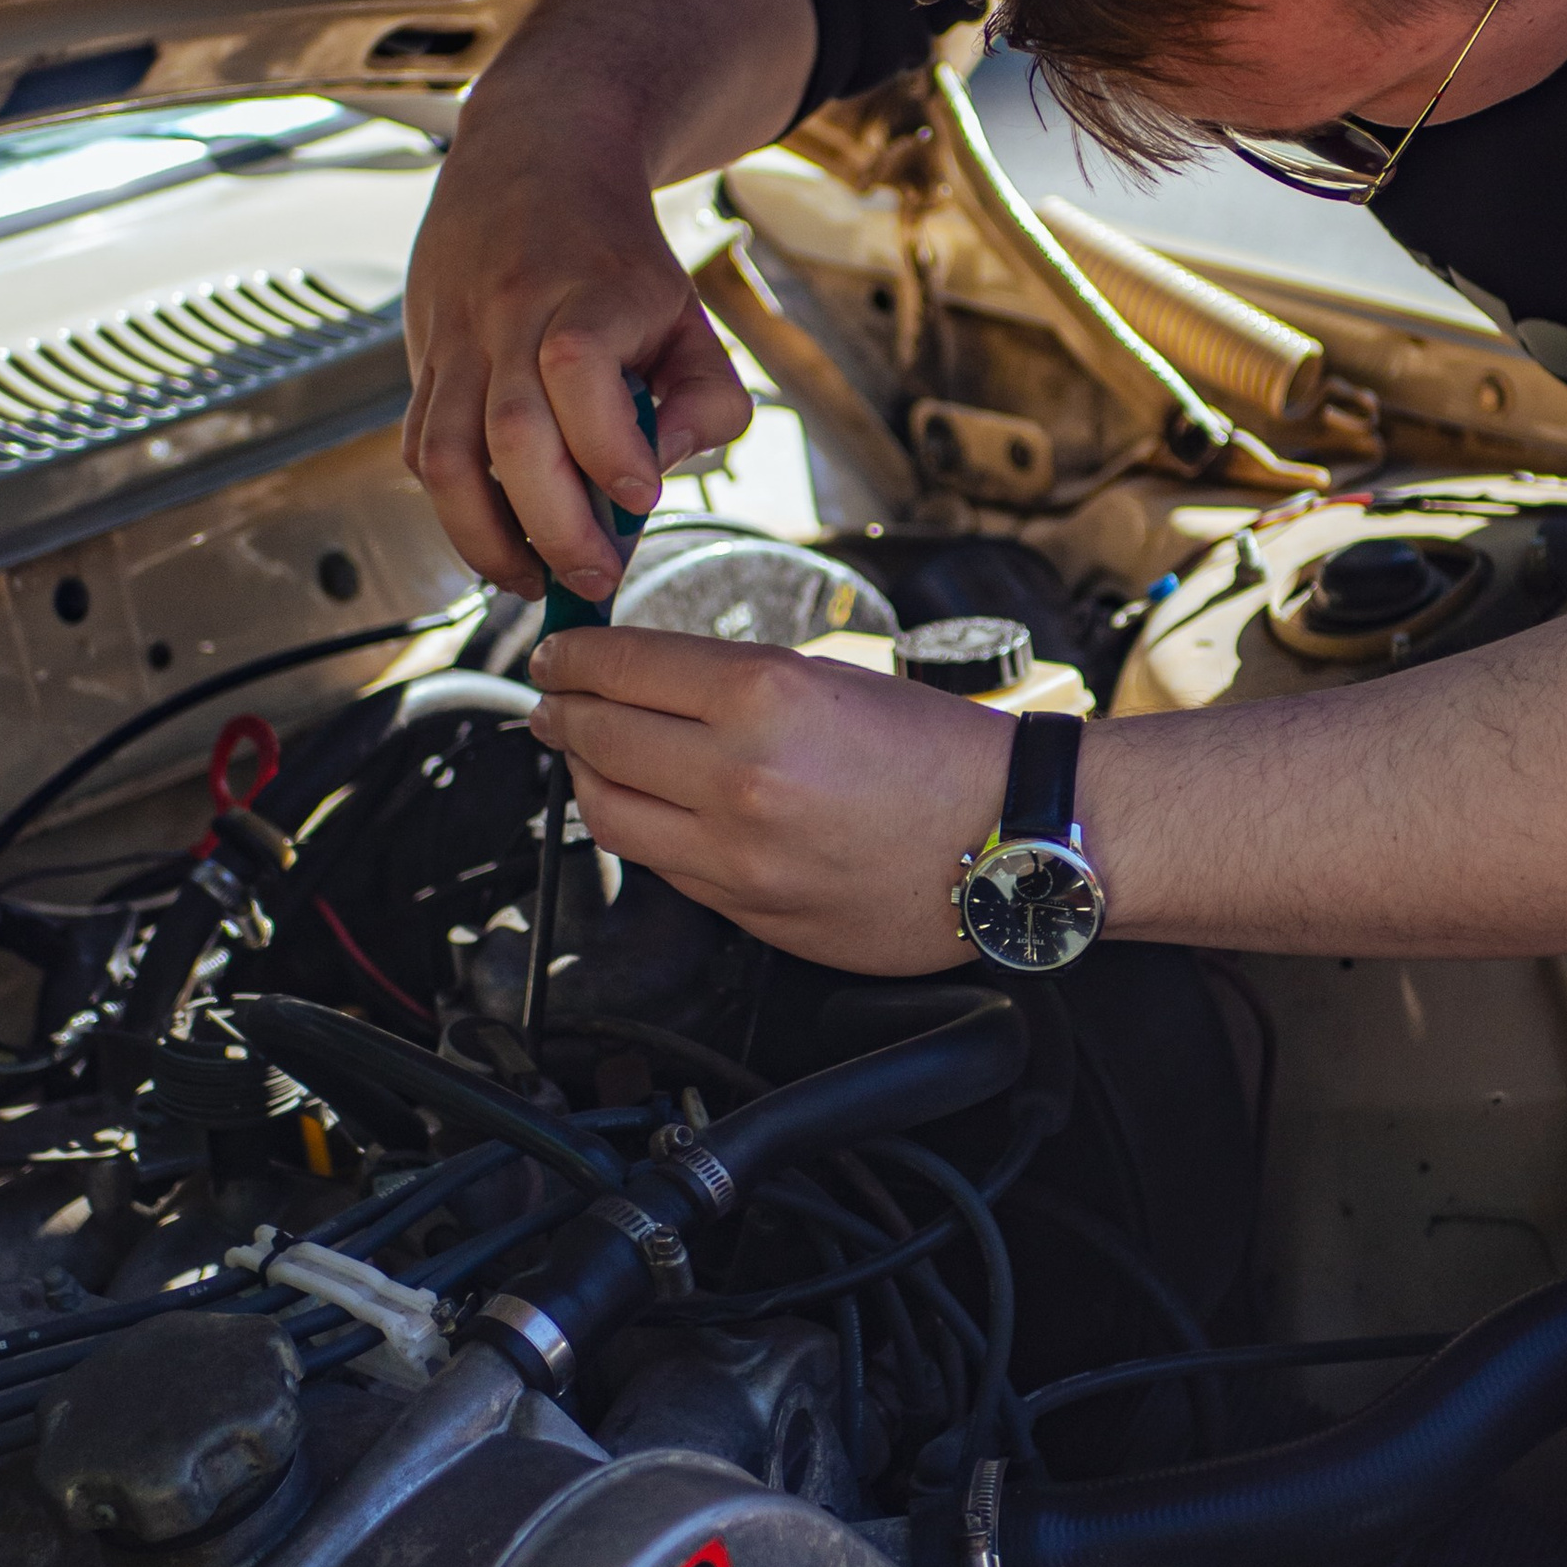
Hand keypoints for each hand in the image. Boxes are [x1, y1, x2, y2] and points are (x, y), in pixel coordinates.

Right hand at [399, 0, 815, 601]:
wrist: (532, 158)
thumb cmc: (616, 254)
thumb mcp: (688, 313)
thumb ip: (707, 399)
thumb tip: (665, 470)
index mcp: (582, 298)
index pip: (580, 376)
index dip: (608, 448)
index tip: (641, 499)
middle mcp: (508, 319)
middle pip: (510, 434)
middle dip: (550, 525)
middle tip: (591, 579)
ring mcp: (455, 341)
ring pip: (443, 455)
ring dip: (481, 536)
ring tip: (527, 579)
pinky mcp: (423, 359)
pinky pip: (420, 447)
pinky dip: (450, 504)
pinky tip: (493, 534)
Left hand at [529, 632, 1016, 973]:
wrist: (1016, 842)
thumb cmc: (944, 754)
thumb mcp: (835, 678)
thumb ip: (735, 685)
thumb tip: (651, 684)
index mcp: (767, 697)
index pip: (623, 667)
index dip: (573, 658)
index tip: (557, 655)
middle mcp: (742, 776)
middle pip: (599, 738)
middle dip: (561, 712)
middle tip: (551, 700)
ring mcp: (741, 855)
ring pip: (610, 813)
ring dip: (583, 777)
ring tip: (582, 755)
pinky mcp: (750, 911)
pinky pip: (662, 867)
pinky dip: (640, 831)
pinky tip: (643, 810)